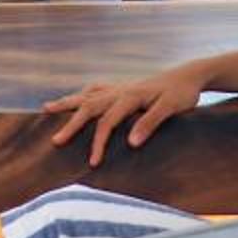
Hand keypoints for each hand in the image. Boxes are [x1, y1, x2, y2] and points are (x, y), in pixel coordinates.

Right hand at [45, 64, 207, 167]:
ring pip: (88, 95)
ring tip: (47, 108)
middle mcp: (120, 90)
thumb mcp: (171, 109)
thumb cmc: (182, 93)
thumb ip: (150, 123)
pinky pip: (97, 89)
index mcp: (130, 97)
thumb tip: (130, 143)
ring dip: (68, 103)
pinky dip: (84, 94)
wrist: (190, 75)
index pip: (107, 122)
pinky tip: (78, 98)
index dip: (98, 142)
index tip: (93, 162)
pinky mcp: (124, 87)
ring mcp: (120, 87)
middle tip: (54, 140)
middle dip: (71, 123)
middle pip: (89, 106)